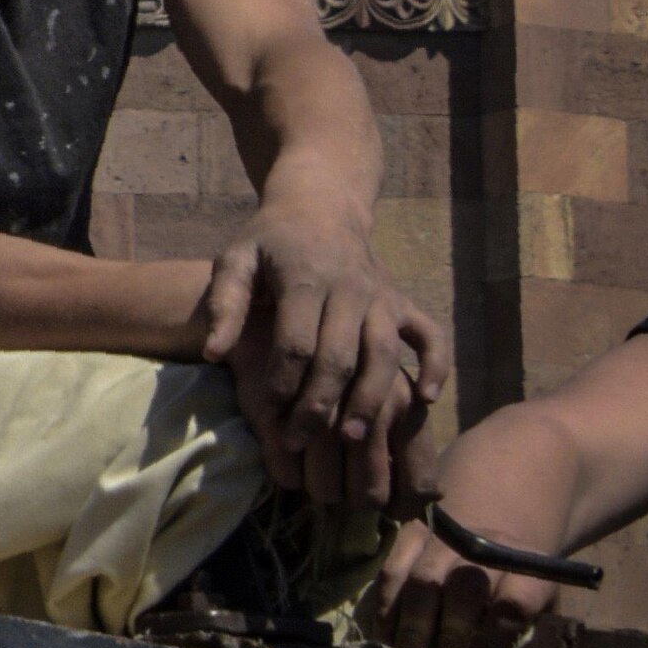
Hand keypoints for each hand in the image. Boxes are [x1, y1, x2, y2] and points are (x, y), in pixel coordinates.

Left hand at [201, 203, 448, 507]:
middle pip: (340, 356)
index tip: (269, 418)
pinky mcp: (404, 301)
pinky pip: (431, 336)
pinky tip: (423, 398)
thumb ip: (225, 304)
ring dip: (371, 397)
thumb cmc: (269, 240)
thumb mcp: (236, 258)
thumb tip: (212, 353)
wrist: (320, 204)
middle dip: (321, 404)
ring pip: (384, 353)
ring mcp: (382, 295)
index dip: (283, 383)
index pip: (297, 342)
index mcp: (304, 277)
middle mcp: (349, 288)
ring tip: (355, 438)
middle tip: (302, 442)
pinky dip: (435, 366)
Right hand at [376, 508, 578, 647]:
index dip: (491, 639)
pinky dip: (386, 609)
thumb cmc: (521, 591)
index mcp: (531, 571)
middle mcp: (487, 548)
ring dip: (414, 625)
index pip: (513, 603)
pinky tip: (386, 639)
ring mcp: (445, 538)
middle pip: (464, 588)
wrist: (496, 528)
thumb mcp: (544, 617)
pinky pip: (391, 572)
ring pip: (422, 579)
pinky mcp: (411, 535)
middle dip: (449, 635)